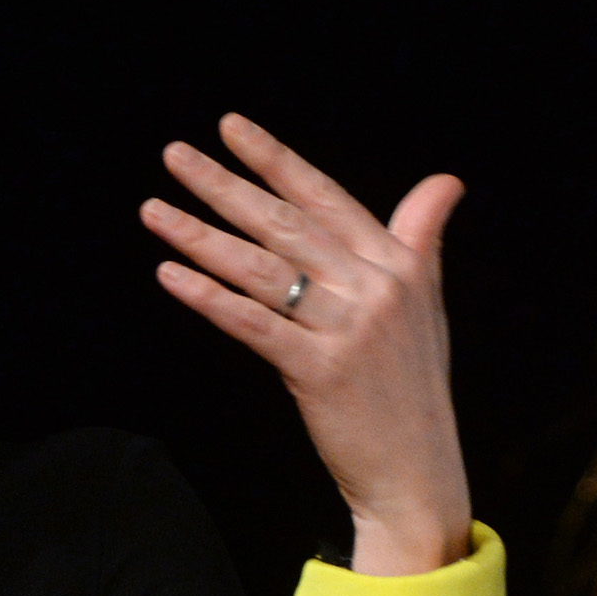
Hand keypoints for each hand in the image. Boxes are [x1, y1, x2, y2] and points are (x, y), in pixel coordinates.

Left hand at [142, 113, 470, 574]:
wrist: (417, 468)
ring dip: (199, 235)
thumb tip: (444, 182)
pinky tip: (169, 275)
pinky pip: (252, 323)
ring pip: (259, 267)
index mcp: (395, 264)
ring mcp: (347, 328)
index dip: (275, 159)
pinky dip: (208, 296)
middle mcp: (373, 286)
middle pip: (283, 223)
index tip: (229, 127)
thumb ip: (420, 238)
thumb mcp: (425, 303)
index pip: (323, 196)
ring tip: (152, 209)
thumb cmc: (409, 384)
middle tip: (174, 154)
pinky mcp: (319, 369)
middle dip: (223, 185)